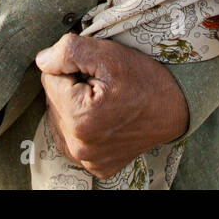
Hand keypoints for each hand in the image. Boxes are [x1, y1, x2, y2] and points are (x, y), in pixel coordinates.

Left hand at [36, 33, 187, 178]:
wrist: (176, 108)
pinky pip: (72, 139)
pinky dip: (81, 126)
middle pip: (52, 100)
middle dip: (70, 87)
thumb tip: (42, 60)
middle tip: (101, 84)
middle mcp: (79, 147)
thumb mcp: (110, 55)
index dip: (71, 67)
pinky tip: (101, 118)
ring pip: (59, 120)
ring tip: (102, 101)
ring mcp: (87, 160)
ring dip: (73, 106)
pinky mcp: (95, 166)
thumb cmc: (145, 80)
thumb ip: (69, 52)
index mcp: (79, 118)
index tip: (95, 71)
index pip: (48, 78)